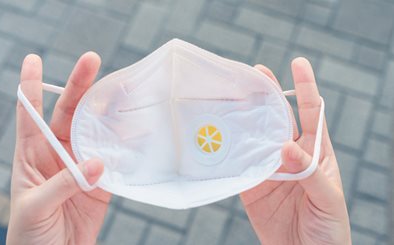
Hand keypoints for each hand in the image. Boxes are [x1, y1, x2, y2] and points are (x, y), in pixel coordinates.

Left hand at [7, 53, 110, 244]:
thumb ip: (64, 183)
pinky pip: (115, 159)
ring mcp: (81, 166)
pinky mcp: (101, 182)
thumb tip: (97, 162)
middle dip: (79, 86)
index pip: (29, 114)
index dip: (30, 86)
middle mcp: (57, 154)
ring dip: (108, 112)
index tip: (33, 60)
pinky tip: (136, 130)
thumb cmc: (30, 236)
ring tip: (122, 91)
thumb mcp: (35, 207)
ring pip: (95, 131)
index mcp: (32, 156)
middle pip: (68, 113)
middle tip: (91, 60)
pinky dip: (126, 145)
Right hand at [240, 58, 350, 243]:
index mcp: (315, 153)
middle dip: (267, 95)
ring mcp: (268, 169)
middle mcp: (289, 155)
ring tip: (229, 98)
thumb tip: (286, 147)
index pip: (311, 114)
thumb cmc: (330, 228)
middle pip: (277, 118)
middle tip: (254, 74)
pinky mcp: (251, 186)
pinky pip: (238, 165)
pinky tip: (217, 136)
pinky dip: (227, 152)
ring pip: (254, 138)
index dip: (305, 88)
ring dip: (243, 119)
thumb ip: (309, 173)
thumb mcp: (328, 199)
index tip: (298, 64)